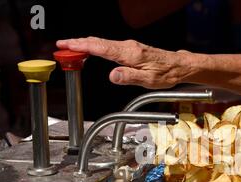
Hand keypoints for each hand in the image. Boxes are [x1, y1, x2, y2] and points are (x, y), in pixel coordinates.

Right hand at [56, 37, 191, 88]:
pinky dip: (97, 47)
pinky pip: (109, 46)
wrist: (179, 66)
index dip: (81, 45)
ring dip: (86, 45)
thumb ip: (129, 77)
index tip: (66, 45)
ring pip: (103, 43)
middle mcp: (128, 47)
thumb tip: (112, 75)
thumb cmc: (166, 74)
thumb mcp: (148, 80)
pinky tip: (92, 51)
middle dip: (78, 43)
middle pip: (98, 42)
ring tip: (71, 49)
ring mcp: (130, 47)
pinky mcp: (132, 50)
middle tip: (62, 46)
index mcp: (130, 54)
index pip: (100, 47)